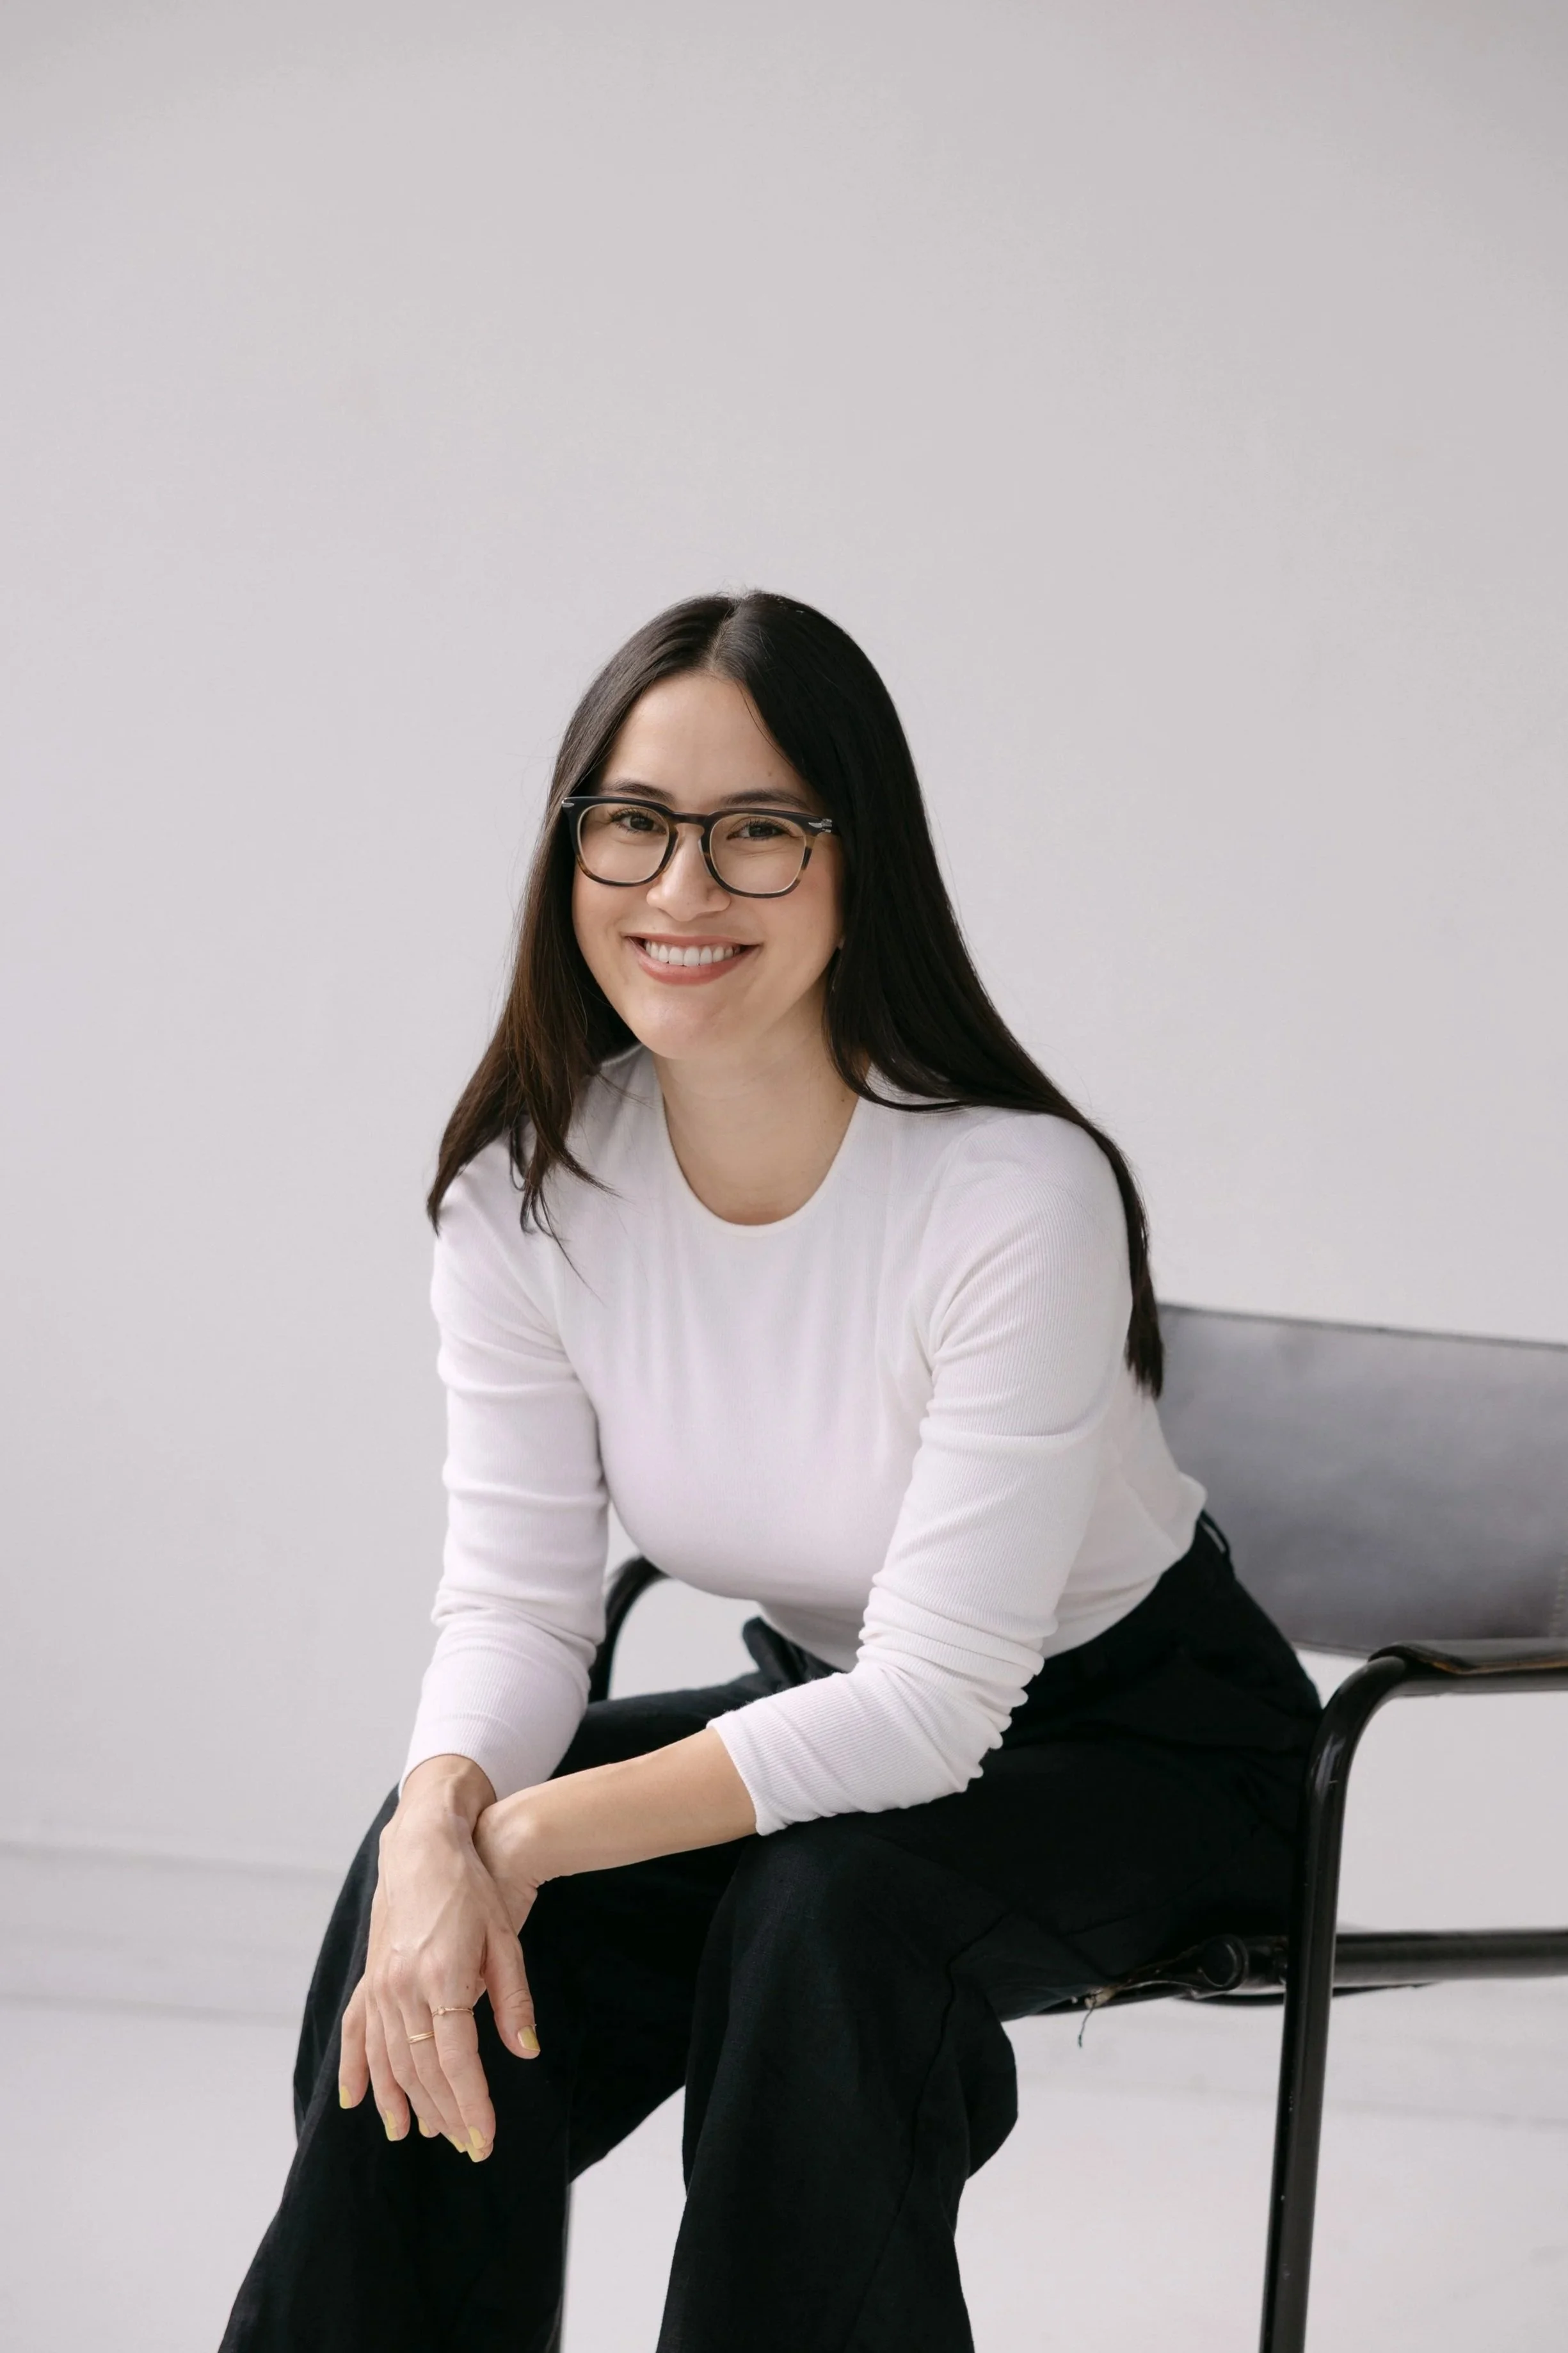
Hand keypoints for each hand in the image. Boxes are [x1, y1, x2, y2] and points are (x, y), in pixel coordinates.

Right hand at [337, 1756, 541, 2161]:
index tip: (485, 2140)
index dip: (471, 2105)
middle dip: (445, 2113)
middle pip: (424, 2070)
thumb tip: (526, 2052)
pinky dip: (360, 2071)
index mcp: (443, 1978)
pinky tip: (360, 2102)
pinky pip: (359, 2035)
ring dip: (407, 2102)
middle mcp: (404, 1988)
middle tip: (466, 2145)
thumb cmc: (472, 1889)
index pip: (457, 2061)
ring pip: (392, 2060)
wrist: (424, 1846)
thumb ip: (513, 1999)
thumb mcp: (505, 1938)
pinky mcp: (371, 1978)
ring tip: (422, 2135)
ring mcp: (381, 1985)